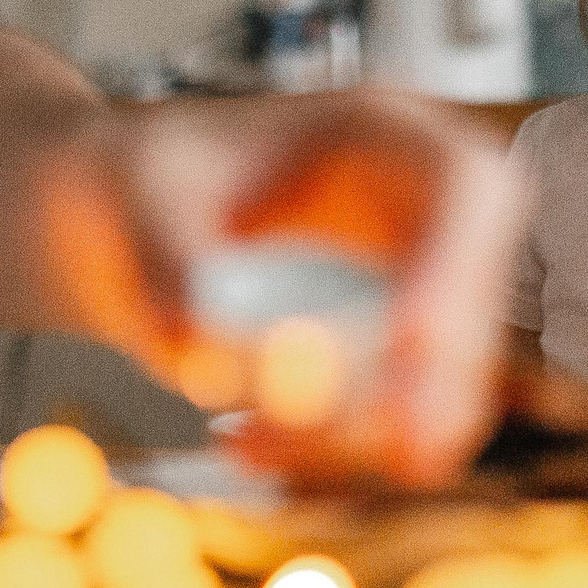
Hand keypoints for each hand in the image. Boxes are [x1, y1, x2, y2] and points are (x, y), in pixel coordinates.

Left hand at [107, 87, 526, 487]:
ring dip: (358, 436)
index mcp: (378, 132)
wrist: (114, 216)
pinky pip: (396, 425)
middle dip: (420, 387)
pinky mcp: (390, 359)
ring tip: (240, 437)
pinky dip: (331, 454)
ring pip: (444, 385)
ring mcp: (415, 288)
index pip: (467, 186)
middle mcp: (419, 209)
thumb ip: (173, 276)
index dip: (458, 266)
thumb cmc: (132, 180)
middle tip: (346, 447)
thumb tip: (215, 353)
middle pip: (473, 300)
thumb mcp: (136, 211)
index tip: (409, 341)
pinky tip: (244, 440)